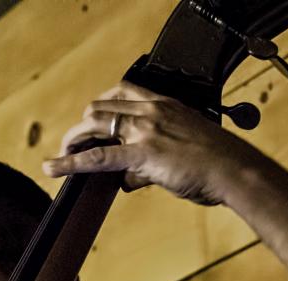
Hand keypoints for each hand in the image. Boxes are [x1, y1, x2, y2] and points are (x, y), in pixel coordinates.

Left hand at [42, 82, 262, 204]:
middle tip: (73, 143)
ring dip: (73, 139)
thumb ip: (152, 163)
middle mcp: (152, 110)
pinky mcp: (142, 153)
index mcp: (165, 105)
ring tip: (59, 157)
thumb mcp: (184, 154)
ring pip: (94, 124)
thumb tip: (128, 179)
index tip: (94, 122)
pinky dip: (70, 162)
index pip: (123, 93)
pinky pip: (97, 156)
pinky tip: (53, 168)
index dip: (102, 108)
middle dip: (82, 125)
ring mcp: (145, 129)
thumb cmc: (218, 166)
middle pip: (102, 107)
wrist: (235, 171)